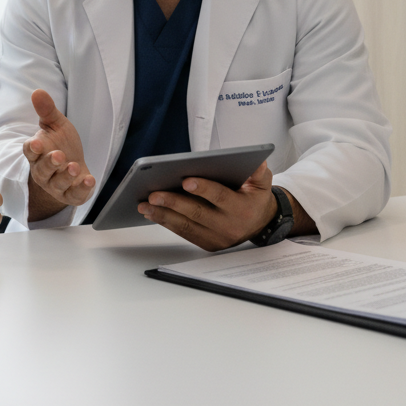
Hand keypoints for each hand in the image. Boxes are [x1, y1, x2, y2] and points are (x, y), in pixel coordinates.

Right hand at [23, 89, 94, 220]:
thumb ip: (47, 110)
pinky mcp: (70, 195)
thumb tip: (37, 91)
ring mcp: (56, 185)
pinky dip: (82, 190)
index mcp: (37, 153)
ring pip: (57, 184)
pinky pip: (74, 196)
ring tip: (74, 166)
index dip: (32, 149)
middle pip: (42, 170)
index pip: (29, 151)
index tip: (36, 144)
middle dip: (50, 163)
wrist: (75, 167)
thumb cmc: (62, 144)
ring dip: (65, 176)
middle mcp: (43, 171)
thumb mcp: (57, 125)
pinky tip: (90, 180)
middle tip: (59, 155)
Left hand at [137, 161, 277, 251]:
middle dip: (173, 203)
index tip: (185, 181)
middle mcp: (228, 226)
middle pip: (197, 213)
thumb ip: (258, 173)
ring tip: (143, 205)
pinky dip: (166, 223)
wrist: (261, 225)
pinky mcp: (207, 244)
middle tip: (153, 194)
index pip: (220, 197)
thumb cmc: (255, 198)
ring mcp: (217, 238)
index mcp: (241, 209)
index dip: (203, 189)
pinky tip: (151, 213)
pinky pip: (184, 233)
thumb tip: (256, 161)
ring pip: (186, 226)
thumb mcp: (262, 184)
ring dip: (162, 215)